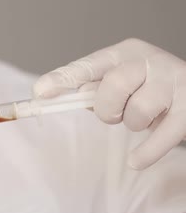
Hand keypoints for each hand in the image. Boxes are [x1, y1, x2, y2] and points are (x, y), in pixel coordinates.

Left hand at [34, 38, 185, 169]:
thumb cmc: (147, 87)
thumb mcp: (121, 81)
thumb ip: (93, 87)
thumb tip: (63, 95)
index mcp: (125, 52)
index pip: (88, 65)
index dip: (62, 80)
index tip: (39, 93)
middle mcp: (150, 61)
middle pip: (114, 85)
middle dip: (106, 108)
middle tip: (112, 115)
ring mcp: (173, 83)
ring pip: (138, 111)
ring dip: (131, 124)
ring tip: (139, 119)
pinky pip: (162, 138)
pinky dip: (145, 153)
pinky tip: (135, 161)